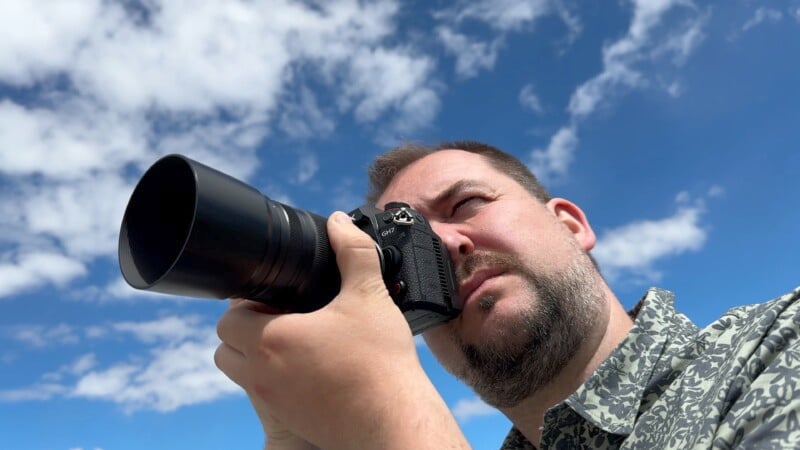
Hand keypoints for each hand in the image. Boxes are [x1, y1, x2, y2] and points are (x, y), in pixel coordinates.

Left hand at [215, 212, 468, 448]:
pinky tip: (312, 365)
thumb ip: (353, 252)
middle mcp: (262, 374)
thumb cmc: (380, 361)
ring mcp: (273, 402)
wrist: (393, 422)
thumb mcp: (369, 296)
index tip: (273, 294)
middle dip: (244, 329)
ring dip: (254, 354)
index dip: (245, 302)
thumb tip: (340, 222)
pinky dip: (274, 378)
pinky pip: (263, 394)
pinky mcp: (289, 420)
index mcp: (272, 340)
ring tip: (294, 339)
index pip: (227, 319)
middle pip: (225, 348)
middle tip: (280, 315)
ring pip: (240, 374)